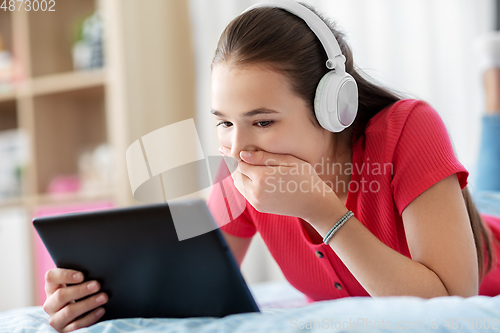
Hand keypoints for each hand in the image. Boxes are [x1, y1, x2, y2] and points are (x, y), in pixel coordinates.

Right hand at [43, 268, 107, 332]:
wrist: (74, 318)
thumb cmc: (77, 296)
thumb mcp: (74, 287)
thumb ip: (79, 279)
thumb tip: (96, 271)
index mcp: (51, 288)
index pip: (51, 277)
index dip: (65, 275)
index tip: (82, 275)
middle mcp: (50, 304)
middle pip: (61, 295)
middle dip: (81, 290)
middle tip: (97, 285)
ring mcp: (56, 319)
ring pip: (69, 311)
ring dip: (88, 303)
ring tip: (104, 297)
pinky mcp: (64, 330)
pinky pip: (77, 325)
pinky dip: (91, 317)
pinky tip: (101, 310)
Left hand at [220, 147, 339, 222]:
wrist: (314, 203)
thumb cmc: (305, 178)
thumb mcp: (288, 161)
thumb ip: (264, 157)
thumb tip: (243, 154)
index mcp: (262, 177)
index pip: (239, 162)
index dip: (231, 154)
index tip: (222, 147)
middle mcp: (256, 191)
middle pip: (235, 174)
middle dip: (230, 162)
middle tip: (223, 151)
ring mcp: (256, 201)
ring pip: (237, 184)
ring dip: (234, 173)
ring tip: (231, 161)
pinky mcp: (259, 207)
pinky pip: (244, 192)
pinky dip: (241, 182)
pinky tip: (243, 174)